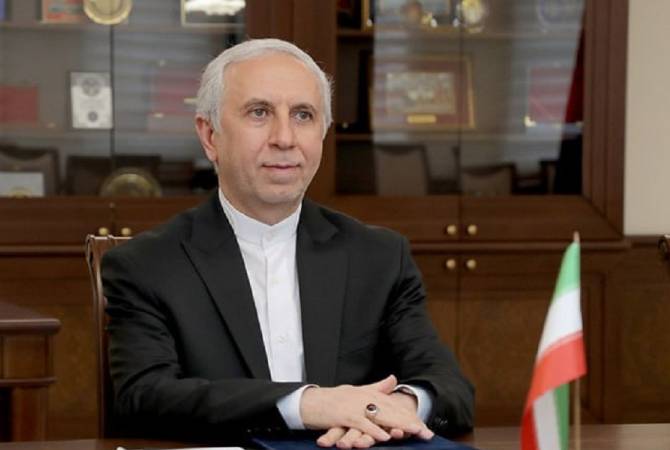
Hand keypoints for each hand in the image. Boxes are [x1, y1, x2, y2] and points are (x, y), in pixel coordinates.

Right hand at [303, 375, 433, 446]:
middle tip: (425, 432)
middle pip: (391, 410)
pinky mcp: (345, 415)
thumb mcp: (357, 392)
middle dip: (409, 422)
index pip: (394, 406)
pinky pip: (362, 423)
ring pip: (380, 416)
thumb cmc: (333, 400)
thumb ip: (377, 387)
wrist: (310, 401)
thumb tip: (393, 379)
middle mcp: (364, 397)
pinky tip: (386, 437)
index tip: (424, 428)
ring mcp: (355, 406)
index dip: (410, 416)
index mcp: (369, 393)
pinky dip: (374, 430)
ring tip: (412, 432)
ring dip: (397, 425)